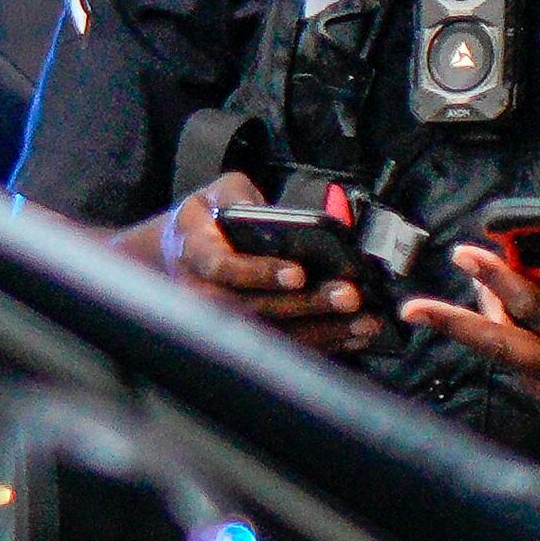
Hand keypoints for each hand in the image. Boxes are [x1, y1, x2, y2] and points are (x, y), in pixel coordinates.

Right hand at [112, 170, 380, 358]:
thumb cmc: (205, 221)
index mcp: (193, 254)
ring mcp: (221, 323)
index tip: (298, 271)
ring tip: (364, 322)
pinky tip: (354, 336)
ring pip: (272, 335)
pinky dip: (322, 344)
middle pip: (255, 308)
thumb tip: (271, 211)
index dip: (260, 272)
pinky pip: (284, 347)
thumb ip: (240, 196)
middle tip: (349, 296)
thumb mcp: (215, 193)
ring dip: (323, 330)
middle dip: (306, 304)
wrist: (175, 255)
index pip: (224, 268)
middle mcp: (202, 295)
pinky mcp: (243, 338)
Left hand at [399, 193, 539, 440]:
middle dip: (453, 325)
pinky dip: (515, 352)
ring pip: (511, 364)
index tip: (467, 254)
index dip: (496, 277)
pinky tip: (509, 328)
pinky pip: (529, 380)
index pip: (535, 307)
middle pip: (501, 348)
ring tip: (473, 298)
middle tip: (415, 309)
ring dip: (487, 332)